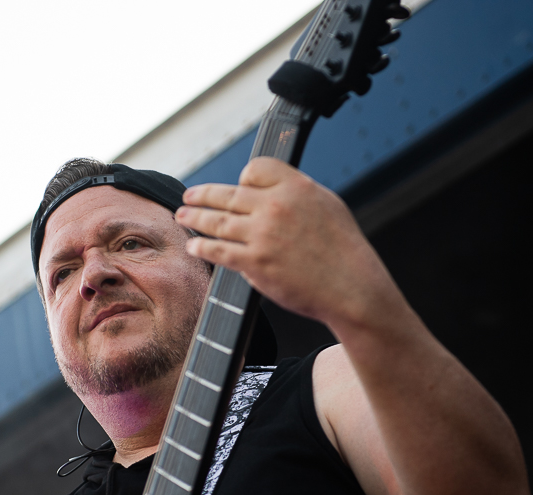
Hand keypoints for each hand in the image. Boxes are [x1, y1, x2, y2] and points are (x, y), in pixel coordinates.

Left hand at [175, 157, 397, 328]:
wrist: (350, 287)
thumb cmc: (343, 249)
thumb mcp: (327, 204)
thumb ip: (296, 193)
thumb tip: (272, 190)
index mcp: (295, 187)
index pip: (255, 169)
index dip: (242, 178)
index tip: (235, 186)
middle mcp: (275, 207)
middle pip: (228, 193)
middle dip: (202, 195)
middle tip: (187, 196)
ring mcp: (262, 235)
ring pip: (217, 221)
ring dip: (194, 218)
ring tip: (182, 216)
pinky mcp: (255, 263)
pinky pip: (219, 251)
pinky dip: (202, 247)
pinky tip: (194, 246)